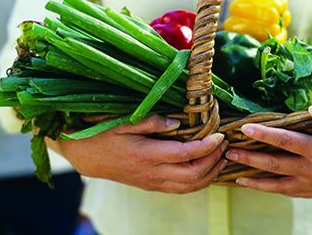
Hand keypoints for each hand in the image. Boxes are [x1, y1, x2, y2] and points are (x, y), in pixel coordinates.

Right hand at [57, 114, 227, 193]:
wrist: (86, 157)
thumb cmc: (103, 135)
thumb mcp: (124, 122)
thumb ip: (151, 121)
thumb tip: (178, 123)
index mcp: (146, 155)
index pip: (185, 155)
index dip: (207, 147)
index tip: (220, 135)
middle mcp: (152, 173)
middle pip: (193, 175)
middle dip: (214, 161)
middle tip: (225, 145)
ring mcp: (153, 183)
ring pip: (190, 187)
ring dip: (210, 174)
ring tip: (221, 158)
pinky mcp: (152, 186)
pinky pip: (181, 190)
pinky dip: (199, 181)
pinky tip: (205, 169)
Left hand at [225, 105, 311, 197]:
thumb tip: (311, 108)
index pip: (286, 141)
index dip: (264, 135)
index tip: (244, 128)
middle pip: (275, 165)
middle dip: (250, 158)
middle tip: (228, 151)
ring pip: (278, 185)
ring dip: (255, 180)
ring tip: (234, 173)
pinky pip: (288, 192)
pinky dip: (270, 189)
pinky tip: (255, 184)